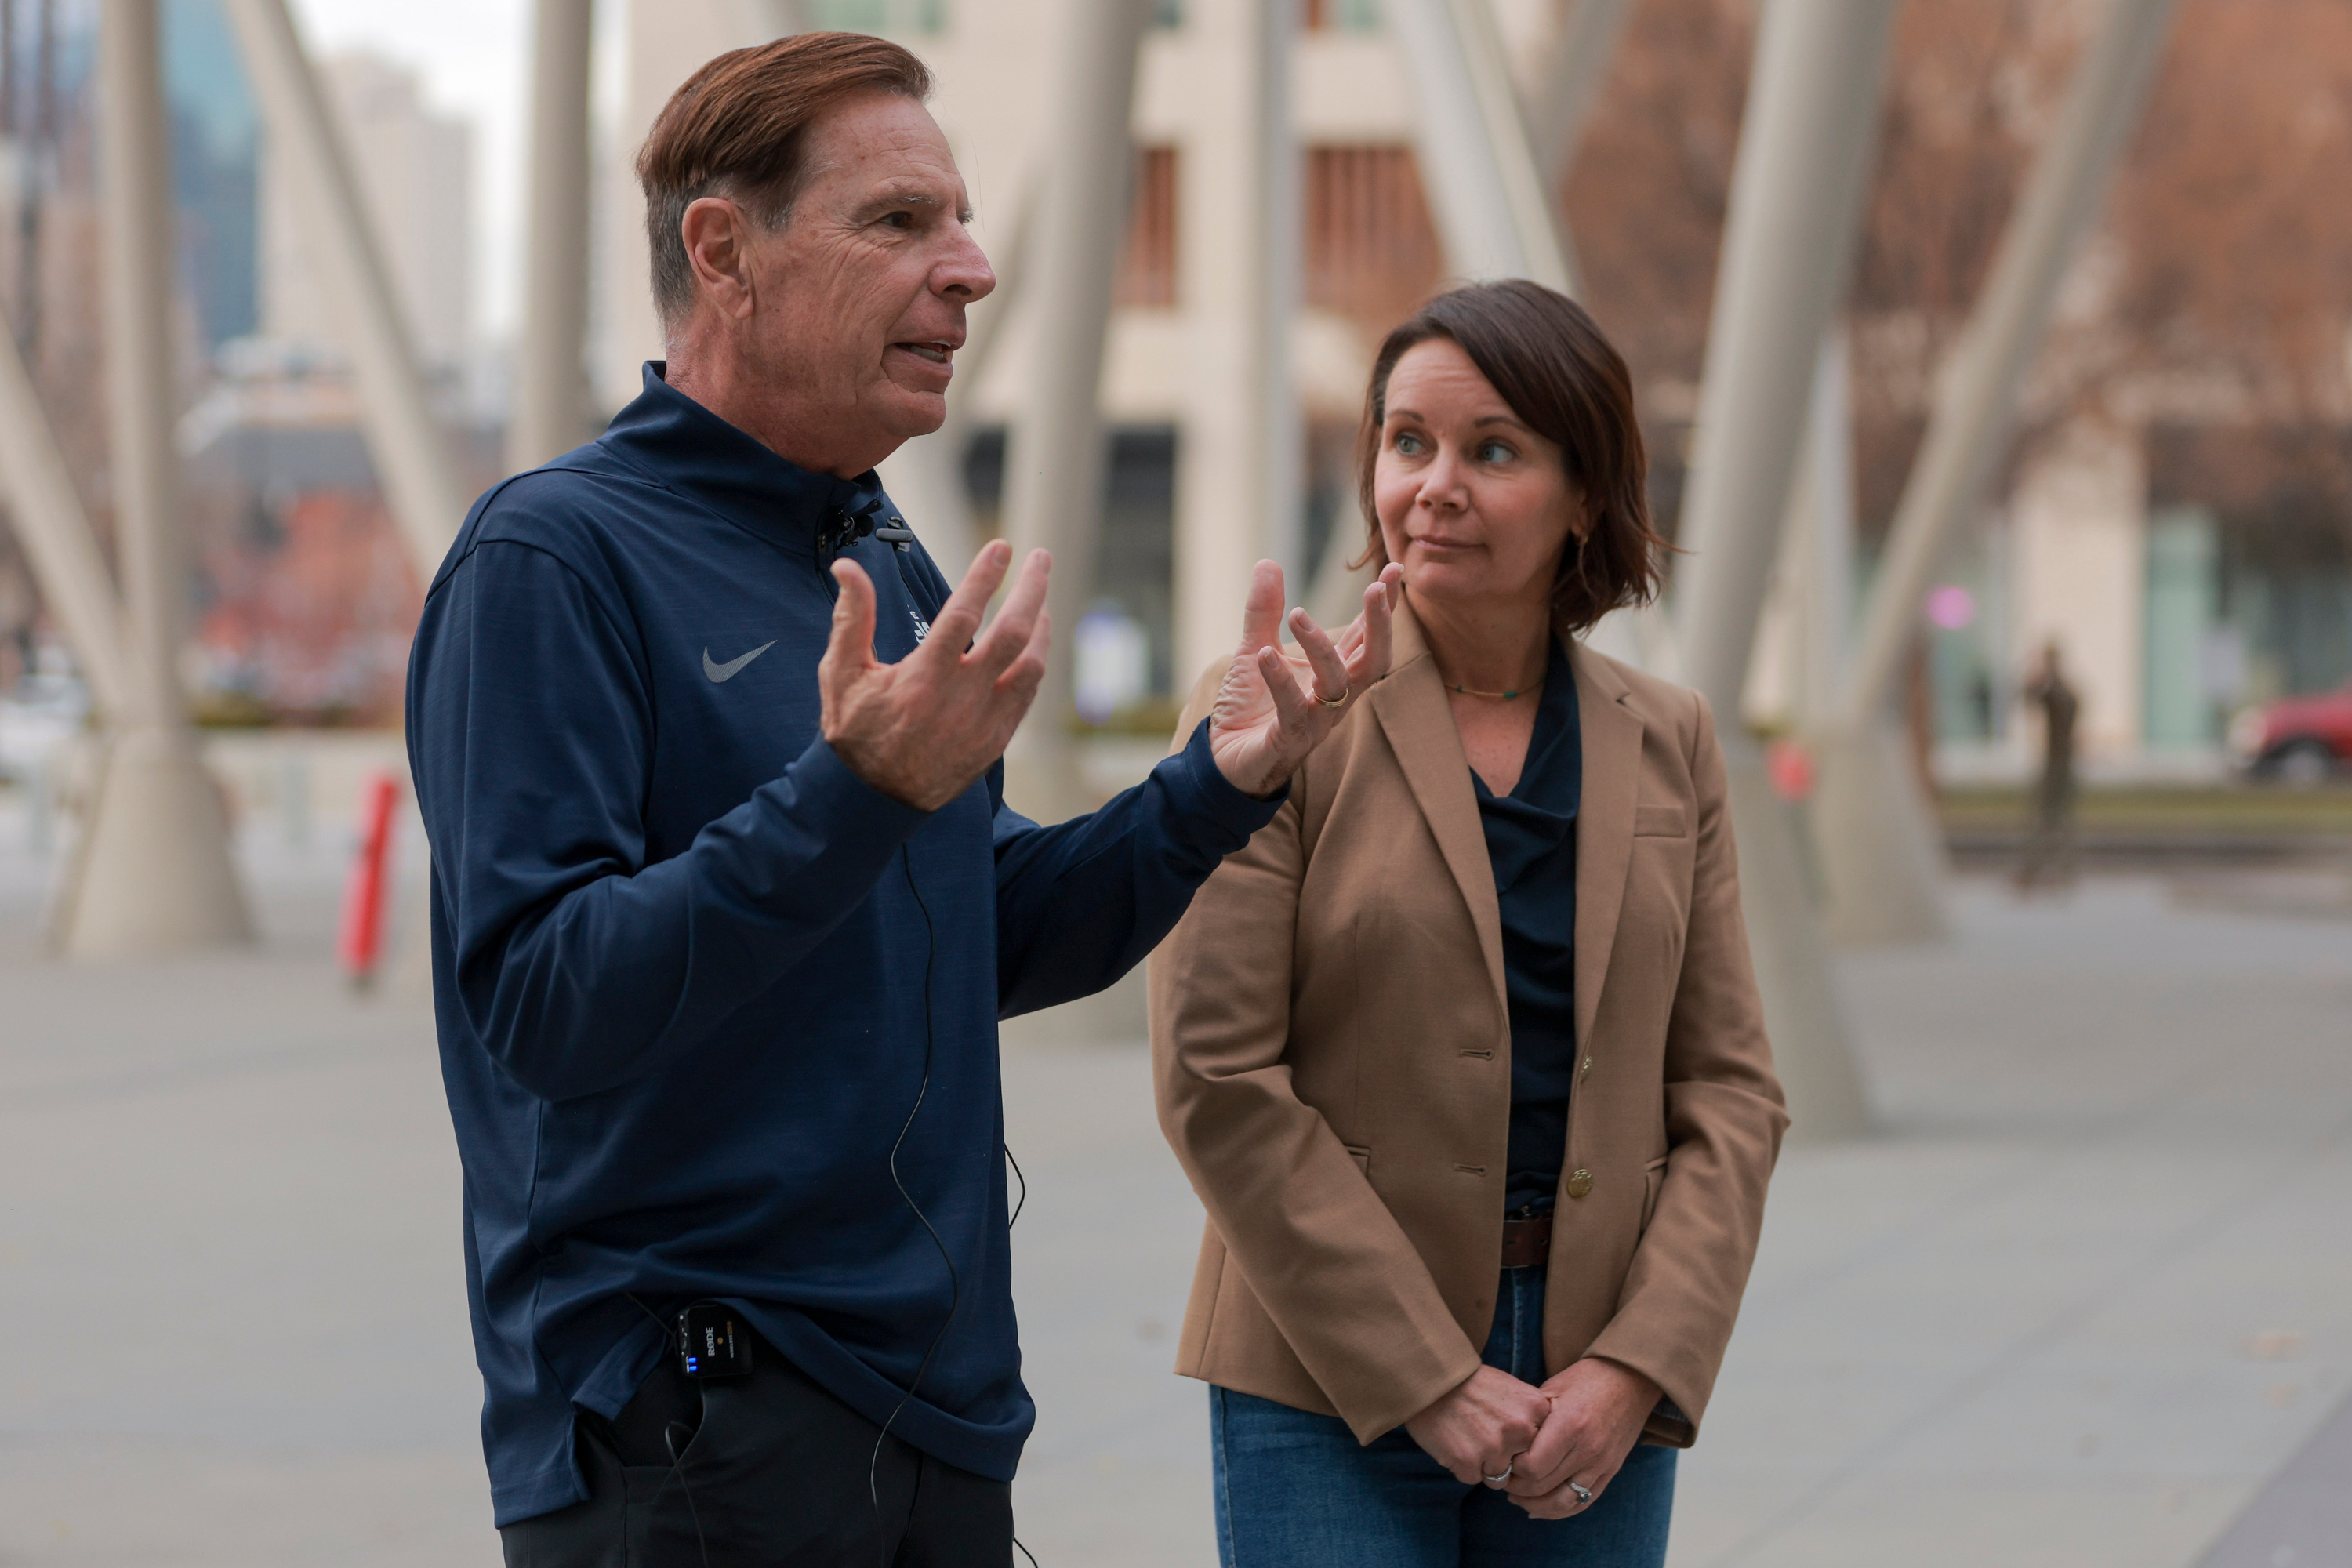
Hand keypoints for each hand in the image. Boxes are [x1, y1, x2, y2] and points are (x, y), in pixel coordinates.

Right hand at [821, 539, 1050, 810]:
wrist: (873, 801)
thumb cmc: (854, 733)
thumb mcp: (840, 674)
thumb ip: (852, 619)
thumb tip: (848, 567)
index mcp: (923, 678)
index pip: (963, 615)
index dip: (984, 577)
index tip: (1001, 547)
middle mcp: (961, 699)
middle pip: (1013, 634)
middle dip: (1032, 590)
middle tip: (1041, 558)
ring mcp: (984, 722)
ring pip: (1031, 666)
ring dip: (1041, 628)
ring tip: (1040, 601)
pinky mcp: (996, 741)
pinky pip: (1027, 696)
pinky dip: (1035, 665)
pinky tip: (1034, 647)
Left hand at [1206, 562, 1403, 796]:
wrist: (1223, 762)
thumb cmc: (1249, 709)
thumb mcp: (1254, 649)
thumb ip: (1263, 611)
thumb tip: (1268, 562)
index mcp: (1333, 674)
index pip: (1366, 637)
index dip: (1383, 606)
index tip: (1395, 569)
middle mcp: (1335, 697)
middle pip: (1374, 662)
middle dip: (1380, 626)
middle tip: (1373, 589)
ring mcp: (1317, 721)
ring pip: (1338, 684)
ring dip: (1320, 646)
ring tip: (1296, 613)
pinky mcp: (1290, 740)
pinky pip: (1293, 710)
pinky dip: (1280, 681)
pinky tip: (1264, 655)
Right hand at [1402, 1365, 1549, 1486]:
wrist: (1431, 1378)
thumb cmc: (1471, 1383)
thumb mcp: (1512, 1388)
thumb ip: (1531, 1416)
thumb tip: (1543, 1447)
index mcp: (1537, 1408)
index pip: (1545, 1445)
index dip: (1524, 1443)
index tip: (1508, 1431)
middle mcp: (1521, 1430)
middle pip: (1524, 1465)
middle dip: (1507, 1459)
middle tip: (1486, 1437)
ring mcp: (1496, 1448)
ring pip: (1499, 1477)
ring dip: (1483, 1465)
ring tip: (1468, 1438)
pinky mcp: (1469, 1463)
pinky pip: (1472, 1478)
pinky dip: (1462, 1466)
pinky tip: (1454, 1441)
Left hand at [1504, 1358, 1659, 1518]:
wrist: (1629, 1380)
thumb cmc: (1584, 1380)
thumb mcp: (1552, 1390)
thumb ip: (1530, 1419)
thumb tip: (1504, 1444)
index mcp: (1570, 1425)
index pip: (1532, 1466)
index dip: (1512, 1469)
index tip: (1502, 1459)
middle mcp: (1588, 1450)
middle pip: (1543, 1487)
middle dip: (1517, 1488)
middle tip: (1502, 1480)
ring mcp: (1602, 1465)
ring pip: (1562, 1502)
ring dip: (1535, 1505)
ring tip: (1517, 1498)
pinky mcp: (1610, 1472)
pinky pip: (1583, 1503)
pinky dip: (1558, 1511)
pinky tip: (1539, 1509)